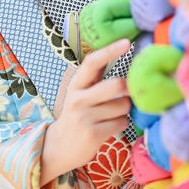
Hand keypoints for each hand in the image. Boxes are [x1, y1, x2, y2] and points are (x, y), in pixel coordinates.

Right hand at [41, 39, 131, 183]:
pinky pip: (122, 123)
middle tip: (129, 92)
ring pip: (123, 106)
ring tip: (113, 114)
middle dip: (129, 88)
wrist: (58, 147)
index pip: (92, 63)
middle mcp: (78, 99)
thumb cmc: (77, 114)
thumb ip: (96, 76)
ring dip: (124, 110)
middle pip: (116, 85)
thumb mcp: (80, 92)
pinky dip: (121, 124)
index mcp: (76, 84)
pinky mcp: (93, 135)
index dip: (110, 51)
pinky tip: (110, 126)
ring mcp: (85, 117)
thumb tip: (120, 51)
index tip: (127, 42)